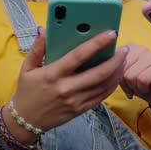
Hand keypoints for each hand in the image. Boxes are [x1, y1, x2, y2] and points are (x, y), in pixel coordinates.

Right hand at [7, 29, 127, 140]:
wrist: (25, 121)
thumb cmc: (27, 91)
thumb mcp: (27, 67)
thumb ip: (37, 48)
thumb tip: (44, 29)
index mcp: (53, 74)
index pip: (79, 55)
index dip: (97, 43)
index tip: (111, 33)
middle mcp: (67, 88)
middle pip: (99, 73)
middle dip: (116, 60)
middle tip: (125, 49)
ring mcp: (75, 101)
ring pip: (104, 86)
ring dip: (117, 72)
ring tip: (123, 60)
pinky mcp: (80, 110)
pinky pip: (101, 97)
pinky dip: (112, 85)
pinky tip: (116, 75)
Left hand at [119, 44, 150, 109]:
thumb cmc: (139, 85)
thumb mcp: (123, 77)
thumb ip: (114, 69)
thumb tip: (109, 68)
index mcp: (129, 48)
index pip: (113, 62)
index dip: (116, 77)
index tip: (125, 83)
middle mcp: (140, 48)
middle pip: (121, 69)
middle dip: (126, 83)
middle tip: (135, 86)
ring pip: (131, 75)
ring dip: (135, 87)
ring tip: (142, 86)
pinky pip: (142, 80)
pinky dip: (143, 88)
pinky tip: (148, 87)